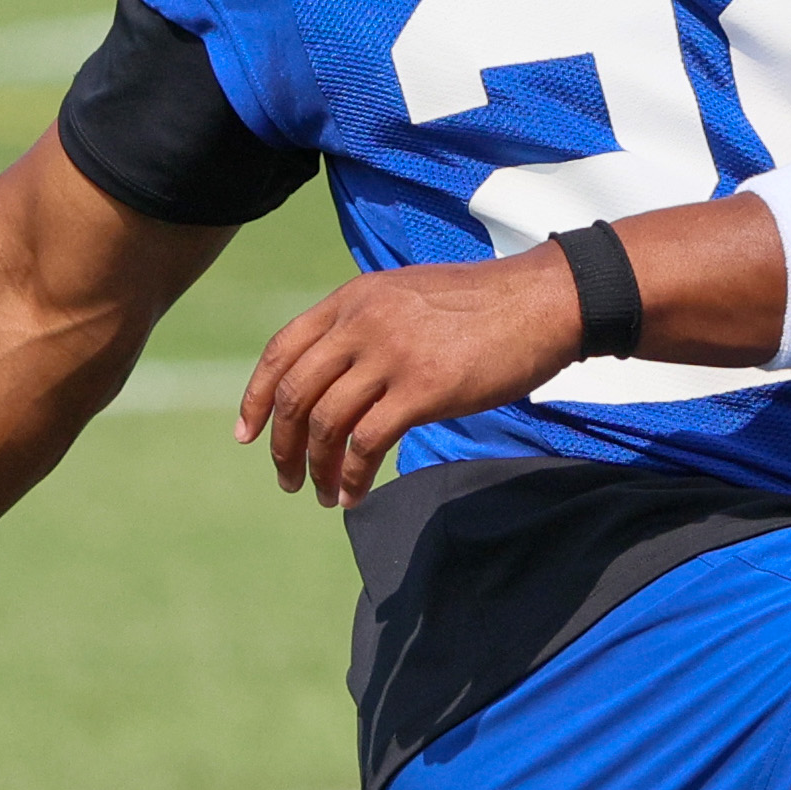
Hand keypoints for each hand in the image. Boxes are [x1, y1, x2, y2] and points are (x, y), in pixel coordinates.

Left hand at [237, 247, 588, 507]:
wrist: (543, 302)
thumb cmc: (483, 305)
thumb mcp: (407, 295)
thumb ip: (366, 323)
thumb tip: (336, 368)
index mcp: (353, 299)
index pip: (282, 350)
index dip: (256, 397)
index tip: (247, 435)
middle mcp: (363, 323)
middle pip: (297, 393)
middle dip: (283, 445)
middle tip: (286, 479)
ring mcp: (392, 355)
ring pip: (327, 422)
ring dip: (316, 467)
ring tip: (321, 494)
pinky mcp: (424, 389)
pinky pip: (367, 442)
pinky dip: (353, 475)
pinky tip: (353, 493)